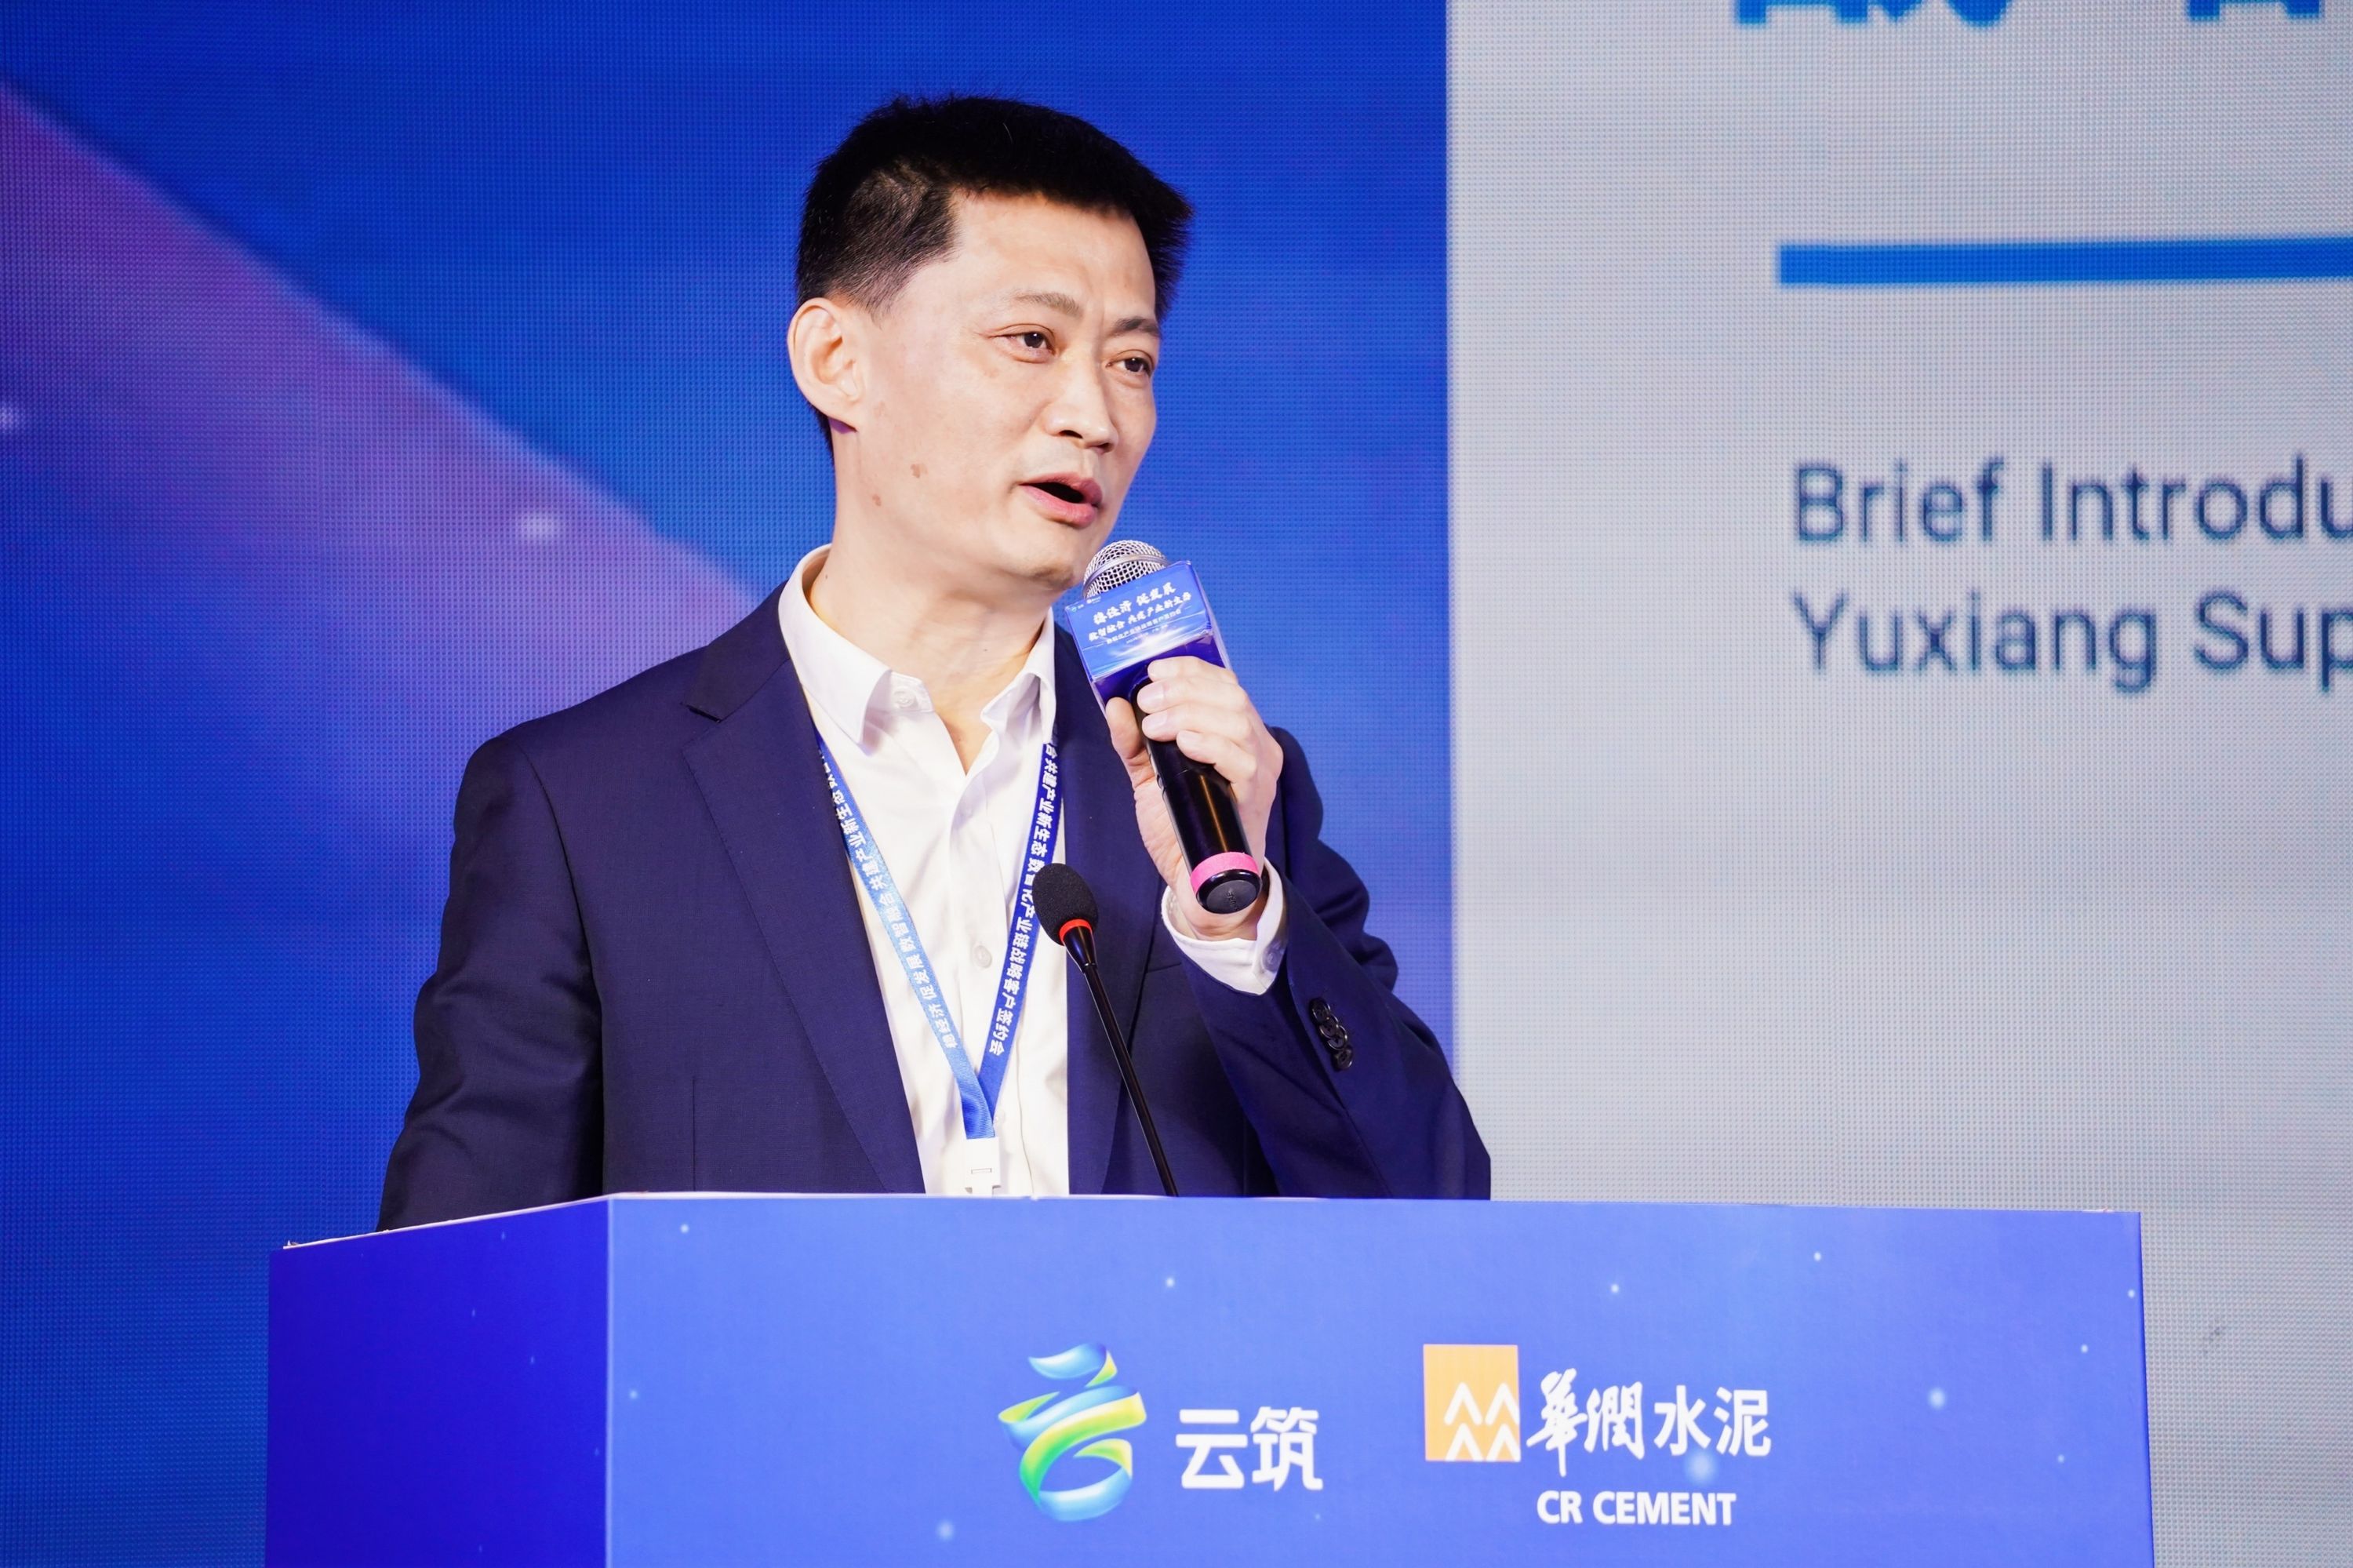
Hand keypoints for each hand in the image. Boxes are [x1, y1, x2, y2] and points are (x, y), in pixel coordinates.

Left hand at [1103, 657, 1282, 940]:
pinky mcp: (1256, 797)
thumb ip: (1133, 744)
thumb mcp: (1150, 778)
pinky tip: (1183, 744)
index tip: (1153, 670)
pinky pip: (1242, 759)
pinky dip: (1210, 744)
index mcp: (1234, 732)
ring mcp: (1260, 771)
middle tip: (1147, 701)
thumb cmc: (1182, 825)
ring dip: (1189, 713)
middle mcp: (1255, 745)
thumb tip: (1114, 704)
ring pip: (1236, 721)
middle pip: (1230, 694)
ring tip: (1154, 726)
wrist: (1199, 883)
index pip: (1223, 682)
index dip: (1189, 668)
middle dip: (1183, 689)